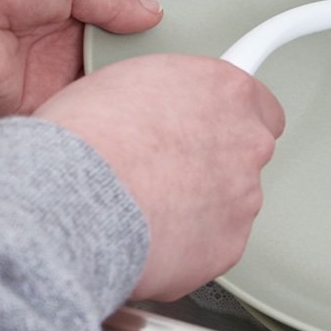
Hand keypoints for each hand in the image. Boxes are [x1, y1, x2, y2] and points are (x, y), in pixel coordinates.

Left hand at [0, 0, 162, 118]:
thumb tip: (151, 12)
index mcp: (64, 3)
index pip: (115, 25)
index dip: (143, 33)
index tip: (176, 40)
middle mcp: (51, 41)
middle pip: (108, 62)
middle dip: (138, 65)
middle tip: (175, 67)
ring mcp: (37, 75)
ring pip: (93, 93)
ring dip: (118, 92)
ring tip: (159, 88)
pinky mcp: (21, 105)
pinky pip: (65, 118)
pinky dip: (91, 118)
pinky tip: (120, 110)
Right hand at [37, 55, 285, 299]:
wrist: (70, 202)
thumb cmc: (85, 140)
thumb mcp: (130, 81)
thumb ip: (171, 95)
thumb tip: (165, 107)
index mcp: (227, 91)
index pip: (260, 106)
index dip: (230, 122)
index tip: (214, 131)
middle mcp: (247, 141)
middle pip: (246, 156)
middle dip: (213, 165)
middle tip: (163, 172)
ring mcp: (243, 196)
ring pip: (230, 204)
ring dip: (199, 208)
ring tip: (142, 208)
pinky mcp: (228, 247)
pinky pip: (212, 247)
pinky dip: (187, 249)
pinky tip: (147, 238)